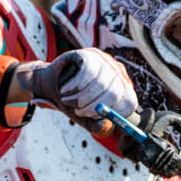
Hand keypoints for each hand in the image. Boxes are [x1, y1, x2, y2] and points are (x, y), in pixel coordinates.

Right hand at [17, 49, 138, 123]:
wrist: (51, 87)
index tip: (94, 118)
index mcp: (123, 90)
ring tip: (67, 100)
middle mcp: (118, 73)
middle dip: (92, 107)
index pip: (129, 103)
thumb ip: (99, 127)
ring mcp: (105, 61)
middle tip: (78, 112)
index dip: (112, 114)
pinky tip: (65, 89)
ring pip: (99, 83)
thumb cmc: (72, 104)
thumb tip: (107, 123)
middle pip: (115, 93)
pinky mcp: (90, 54)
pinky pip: (87, 72)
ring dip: (79, 97)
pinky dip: (73, 85)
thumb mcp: (87, 120)